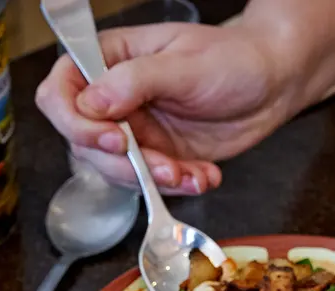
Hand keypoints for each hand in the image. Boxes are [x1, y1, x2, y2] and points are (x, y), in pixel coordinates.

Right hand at [35, 23, 291, 194]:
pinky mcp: (161, 157)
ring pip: (119, 172)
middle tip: (163, 167)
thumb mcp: (185, 64)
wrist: (272, 85)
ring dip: (154, 182)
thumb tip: (93, 103)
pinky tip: (204, 176)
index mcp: (111, 61)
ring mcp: (138, 131)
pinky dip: (179, 188)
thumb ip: (137, 81)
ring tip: (191, 175)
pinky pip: (154, 184)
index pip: (62, 93)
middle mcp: (116, 99)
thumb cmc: (232, 58)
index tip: (115, 139)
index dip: (77, 123)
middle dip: (125, 164)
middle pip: (86, 143)